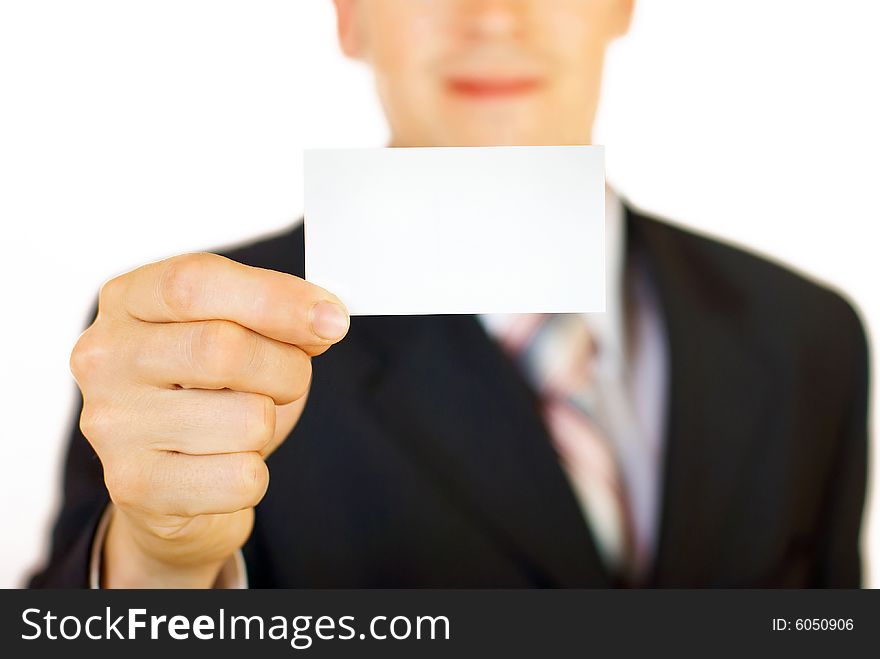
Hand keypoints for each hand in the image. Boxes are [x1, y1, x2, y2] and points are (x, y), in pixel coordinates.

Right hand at [69, 253, 348, 586]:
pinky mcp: (135, 486)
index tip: (332, 320)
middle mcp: (104, 357)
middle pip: (221, 348)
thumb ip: (273, 316)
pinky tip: (224, 467)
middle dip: (286, 368)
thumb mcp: (237, 335)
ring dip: (270, 425)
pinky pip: (241, 477)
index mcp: (127, 300)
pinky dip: (254, 474)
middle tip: (290, 381)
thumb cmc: (211, 395)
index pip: (194, 282)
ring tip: (241, 427)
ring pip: (246, 419)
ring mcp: (112, 424)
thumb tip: (325, 319)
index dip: (275, 298)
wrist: (171, 485)